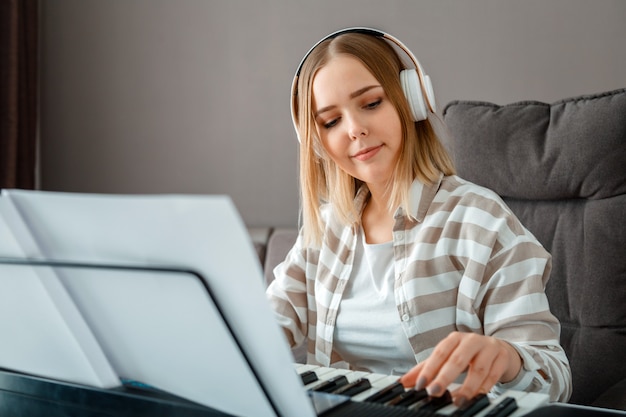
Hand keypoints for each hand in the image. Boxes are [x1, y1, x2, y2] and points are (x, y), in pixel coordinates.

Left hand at [400, 332, 521, 406]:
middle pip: (457, 359)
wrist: (500, 349)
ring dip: (467, 387)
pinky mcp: (502, 358)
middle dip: (445, 377)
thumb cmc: (468, 354)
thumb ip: (425, 369)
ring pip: (479, 369)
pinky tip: (475, 398)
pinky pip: (493, 375)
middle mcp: (471, 341)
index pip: (439, 353)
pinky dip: (484, 388)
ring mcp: (489, 348)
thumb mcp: (447, 357)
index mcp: (454, 338)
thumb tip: (403, 382)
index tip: (419, 385)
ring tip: (458, 401)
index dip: (429, 369)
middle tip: (434, 392)